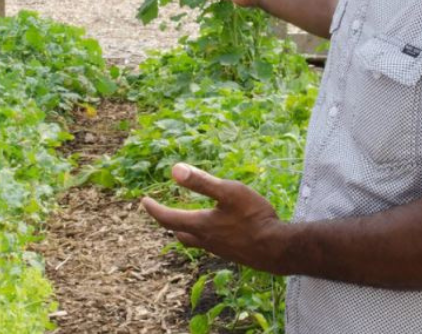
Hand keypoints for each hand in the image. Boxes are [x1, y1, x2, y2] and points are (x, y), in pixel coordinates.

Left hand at [141, 163, 285, 273]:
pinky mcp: (233, 253)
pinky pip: (210, 243)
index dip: (154, 209)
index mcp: (201, 225)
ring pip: (194, 240)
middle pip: (179, 232)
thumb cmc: (253, 217)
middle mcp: (206, 240)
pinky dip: (204, 234)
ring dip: (186, 229)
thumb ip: (202, 182)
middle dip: (168, 221)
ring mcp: (220, 249)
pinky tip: (216, 227)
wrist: (277, 249)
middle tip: (161, 211)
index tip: (144, 201)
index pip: (168, 218)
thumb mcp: (228, 192)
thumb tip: (174, 170)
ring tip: (185, 219)